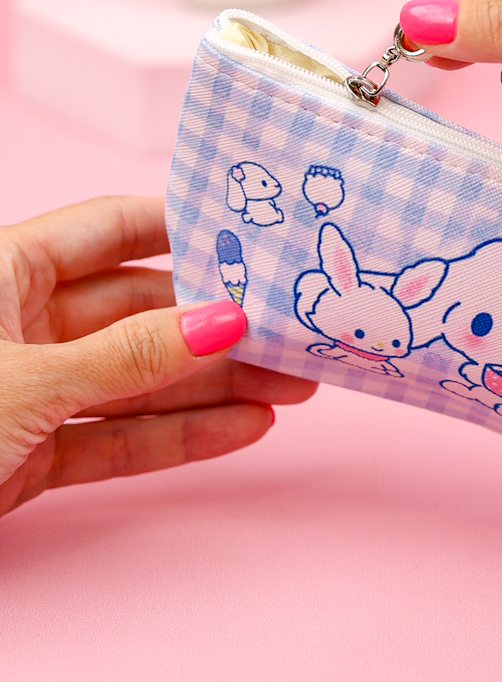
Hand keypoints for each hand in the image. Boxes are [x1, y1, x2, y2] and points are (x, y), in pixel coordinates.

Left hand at [0, 196, 316, 514]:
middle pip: (142, 312)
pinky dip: (177, 438)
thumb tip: (226, 322)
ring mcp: (33, 389)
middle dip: (219, 326)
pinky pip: (118, 439)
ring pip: (140, 380)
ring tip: (290, 387)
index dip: (185, 227)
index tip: (254, 236)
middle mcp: (22, 322)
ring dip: (215, 387)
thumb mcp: (25, 379)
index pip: (113, 229)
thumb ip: (130, 354)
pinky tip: (242, 430)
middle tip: (292, 333)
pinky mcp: (32, 454)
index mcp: (3, 269)